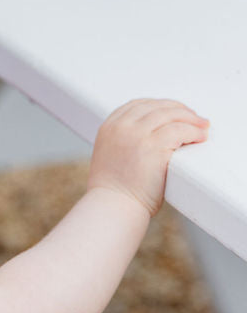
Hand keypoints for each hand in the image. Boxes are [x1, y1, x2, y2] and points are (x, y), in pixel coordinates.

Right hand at [88, 98, 208, 214]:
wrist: (113, 207)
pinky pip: (180, 130)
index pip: (137, 105)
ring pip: (170, 115)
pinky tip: (200, 137)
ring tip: (202, 127)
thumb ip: (124, 141)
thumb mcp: (110, 156)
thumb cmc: (114, 191)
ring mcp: (137, 135)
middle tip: (194, 118)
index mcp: (109, 127)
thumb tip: (151, 137)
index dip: (158, 105)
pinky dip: (194, 131)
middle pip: (156, 106)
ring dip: (190, 119)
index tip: (173, 112)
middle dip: (178, 109)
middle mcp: (121, 127)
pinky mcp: (153, 147)